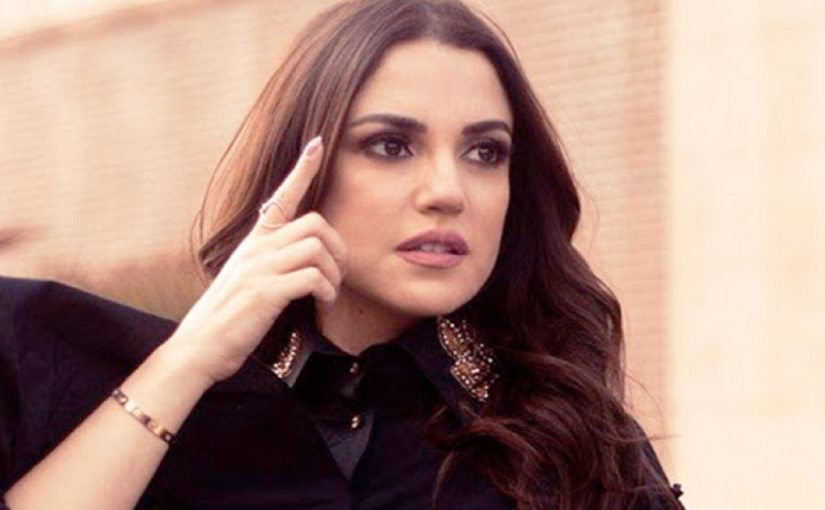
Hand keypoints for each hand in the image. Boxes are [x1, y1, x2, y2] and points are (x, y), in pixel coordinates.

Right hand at [165, 136, 347, 384]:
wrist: (199, 347)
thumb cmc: (228, 316)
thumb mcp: (246, 278)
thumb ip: (270, 261)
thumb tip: (302, 257)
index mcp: (254, 243)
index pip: (280, 197)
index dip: (302, 170)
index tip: (317, 144)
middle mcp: (257, 249)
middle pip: (314, 223)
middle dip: (338, 247)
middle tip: (338, 272)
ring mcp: (260, 269)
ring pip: (316, 247)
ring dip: (334, 273)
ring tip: (328, 293)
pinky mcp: (265, 292)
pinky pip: (312, 277)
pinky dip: (326, 290)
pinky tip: (322, 302)